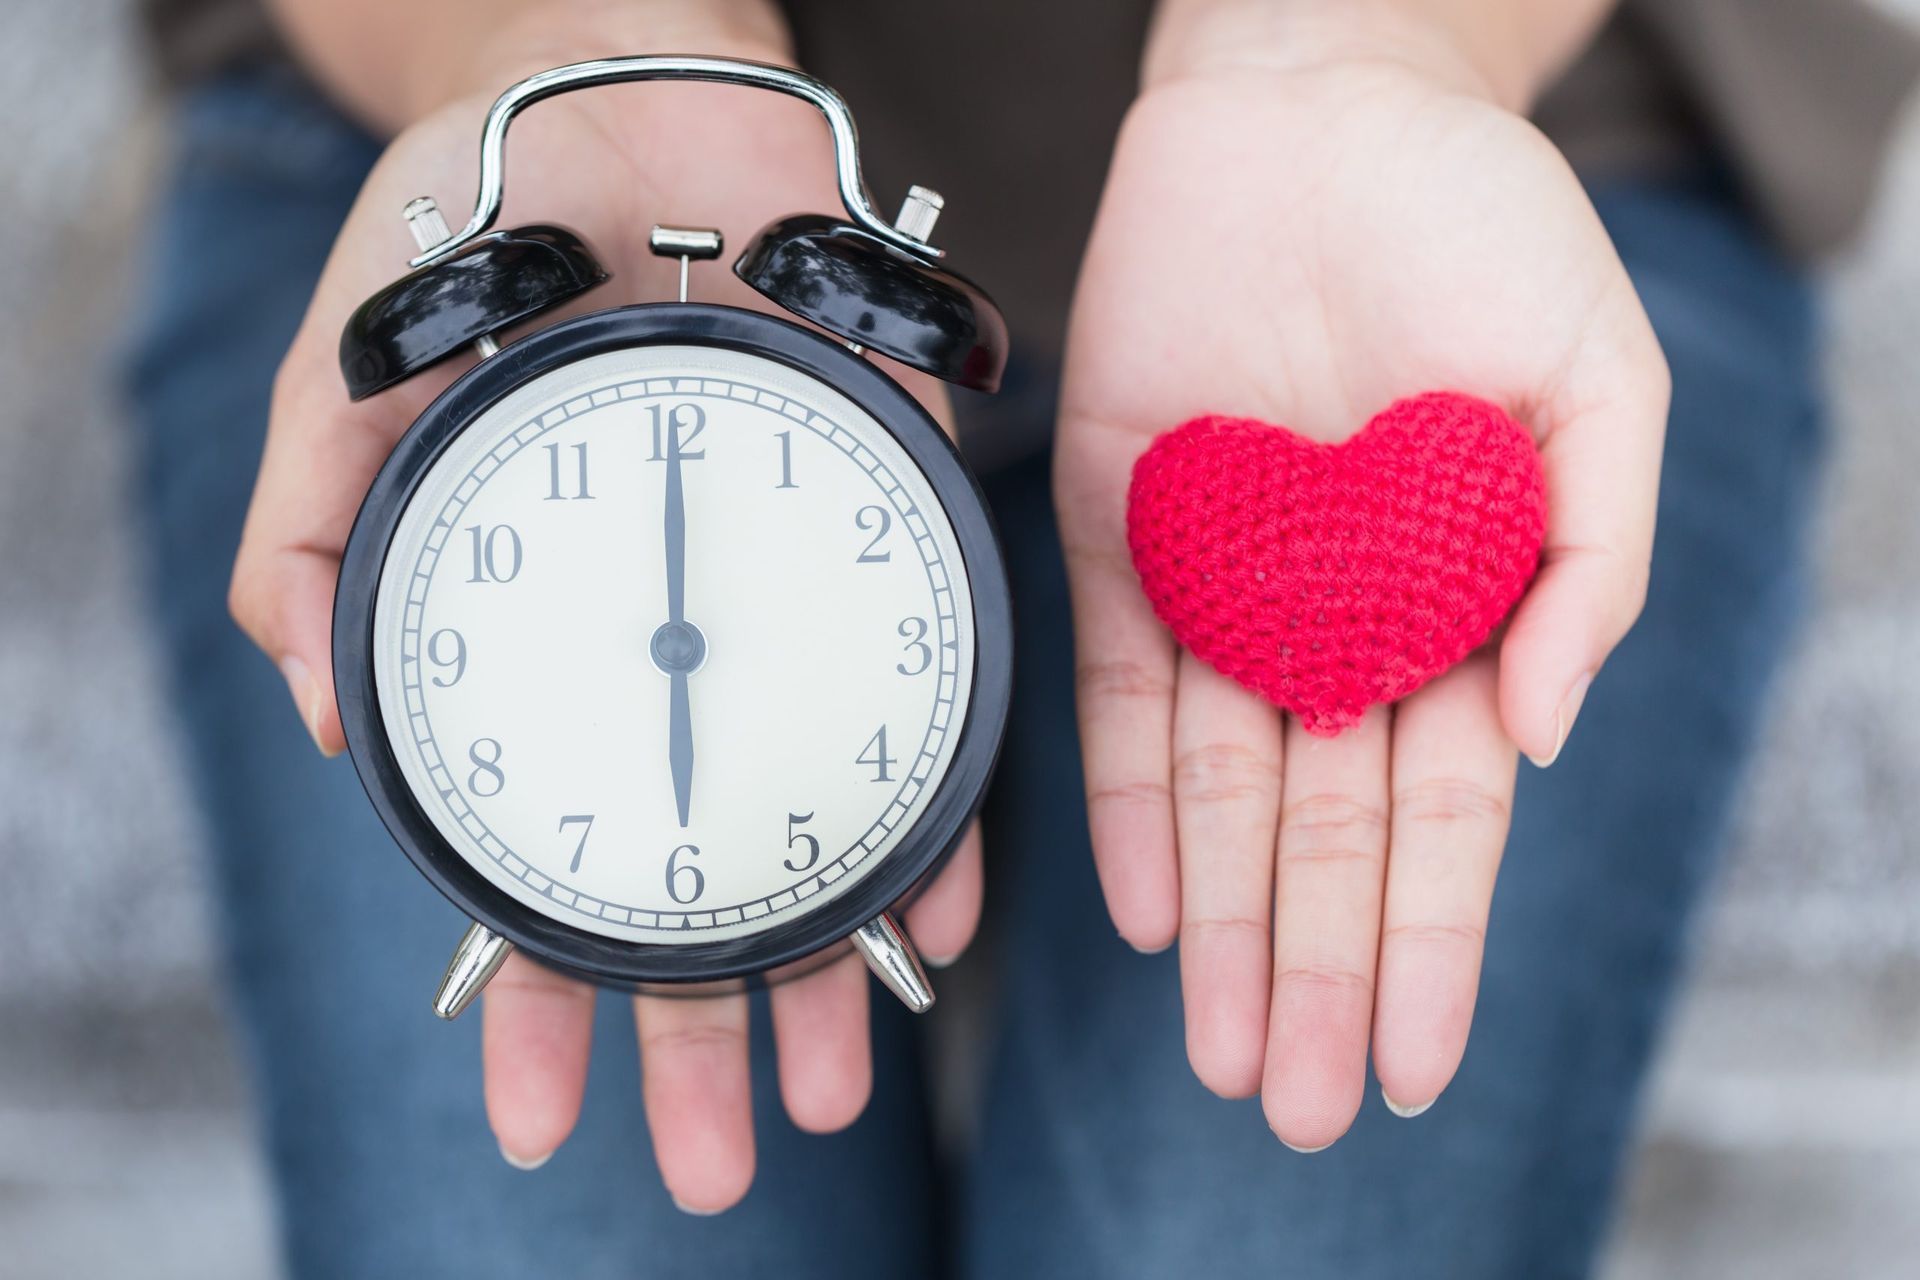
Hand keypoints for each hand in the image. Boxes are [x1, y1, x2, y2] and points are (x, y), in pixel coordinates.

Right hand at [227, 5, 982, 1208]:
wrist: (617, 93)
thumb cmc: (468, 236)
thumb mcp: (347, 389)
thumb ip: (315, 546)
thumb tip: (320, 720)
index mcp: (552, 647)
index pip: (545, 849)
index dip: (536, 990)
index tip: (538, 1109)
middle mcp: (678, 647)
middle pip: (691, 869)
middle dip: (691, 1020)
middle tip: (703, 1155)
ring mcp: (785, 598)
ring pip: (811, 814)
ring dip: (816, 961)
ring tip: (819, 1086)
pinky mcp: (884, 522)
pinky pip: (924, 684)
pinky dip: (936, 802)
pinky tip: (936, 914)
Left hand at [1055, 12, 1666, 1147]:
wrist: (1321, 106)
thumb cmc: (1476, 228)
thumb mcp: (1598, 384)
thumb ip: (1594, 563)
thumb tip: (1550, 733)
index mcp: (1453, 607)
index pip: (1440, 816)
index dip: (1431, 944)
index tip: (1417, 1063)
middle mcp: (1331, 622)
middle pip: (1320, 838)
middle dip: (1317, 975)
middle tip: (1304, 1111)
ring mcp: (1223, 587)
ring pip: (1216, 798)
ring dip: (1222, 931)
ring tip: (1228, 1059)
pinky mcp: (1123, 532)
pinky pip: (1114, 692)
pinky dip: (1123, 804)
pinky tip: (1145, 912)